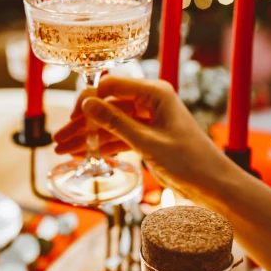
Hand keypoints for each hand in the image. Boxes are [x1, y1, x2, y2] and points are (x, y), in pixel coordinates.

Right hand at [53, 77, 238, 206]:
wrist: (213, 185)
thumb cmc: (189, 161)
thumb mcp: (147, 142)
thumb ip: (115, 122)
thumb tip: (86, 102)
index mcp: (155, 93)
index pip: (111, 85)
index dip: (88, 100)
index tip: (71, 120)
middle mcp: (149, 101)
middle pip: (106, 105)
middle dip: (81, 123)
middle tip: (58, 139)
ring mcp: (147, 118)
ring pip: (108, 123)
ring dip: (86, 137)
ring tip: (60, 150)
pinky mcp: (146, 135)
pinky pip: (117, 136)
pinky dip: (100, 145)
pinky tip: (80, 154)